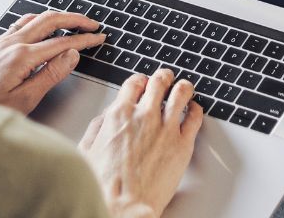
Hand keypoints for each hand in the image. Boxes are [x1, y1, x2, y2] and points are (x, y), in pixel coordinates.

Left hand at [0, 11, 105, 114]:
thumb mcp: (25, 99)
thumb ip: (51, 74)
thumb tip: (71, 55)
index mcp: (21, 56)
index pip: (62, 42)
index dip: (84, 40)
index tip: (98, 38)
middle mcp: (10, 43)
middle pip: (49, 20)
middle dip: (74, 19)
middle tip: (91, 24)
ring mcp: (0, 42)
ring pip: (34, 19)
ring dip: (57, 17)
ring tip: (71, 22)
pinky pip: (20, 24)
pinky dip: (38, 21)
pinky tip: (39, 28)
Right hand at [78, 69, 203, 217]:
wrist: (123, 207)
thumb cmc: (104, 186)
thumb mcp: (87, 150)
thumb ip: (97, 128)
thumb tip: (105, 119)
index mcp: (119, 114)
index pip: (134, 82)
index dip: (141, 80)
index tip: (144, 83)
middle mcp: (144, 116)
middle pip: (159, 81)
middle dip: (163, 78)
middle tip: (166, 79)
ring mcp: (165, 128)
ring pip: (181, 93)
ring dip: (183, 87)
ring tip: (185, 88)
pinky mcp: (182, 145)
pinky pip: (195, 117)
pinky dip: (196, 109)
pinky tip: (194, 110)